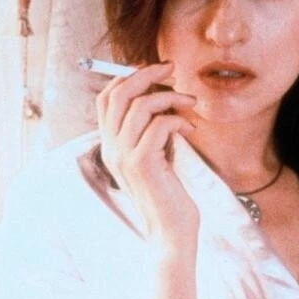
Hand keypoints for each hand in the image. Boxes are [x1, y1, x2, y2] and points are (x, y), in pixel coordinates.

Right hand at [96, 62, 198, 253]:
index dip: (128, 76)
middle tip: (173, 68)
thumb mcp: (157, 156)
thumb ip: (152, 131)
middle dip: (147, 73)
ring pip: (140, 105)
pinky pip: (160, 124)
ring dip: (170, 96)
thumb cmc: (169, 193)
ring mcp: (124, 155)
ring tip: (191, 103)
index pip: (107, 98)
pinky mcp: (142, 164)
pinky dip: (179, 119)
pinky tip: (191, 129)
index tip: (157, 70)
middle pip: (119, 94)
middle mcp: (111, 148)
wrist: (171, 230)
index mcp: (111, 145)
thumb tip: (165, 100)